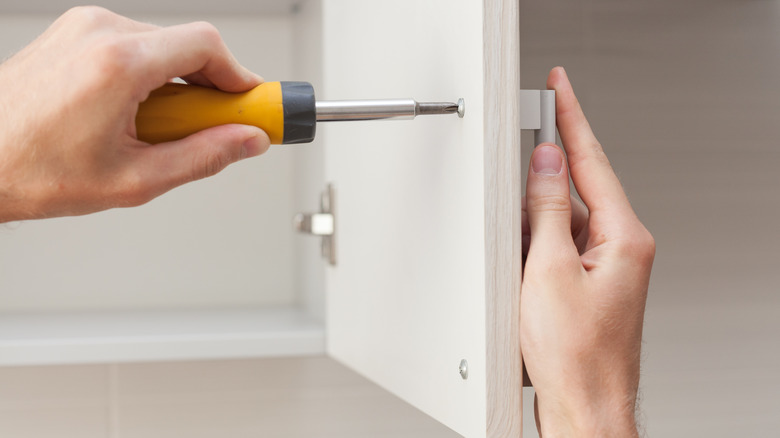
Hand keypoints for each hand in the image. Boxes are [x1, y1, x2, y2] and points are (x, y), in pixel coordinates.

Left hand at [0, 6, 269, 221]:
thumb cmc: (32, 170)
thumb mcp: (136, 179)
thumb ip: (203, 156)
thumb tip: (245, 142)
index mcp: (117, 63)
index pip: (207, 46)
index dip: (241, 77)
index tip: (254, 104)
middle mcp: (99, 32)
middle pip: (187, 45)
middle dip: (210, 88)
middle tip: (213, 128)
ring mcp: (82, 28)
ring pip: (161, 45)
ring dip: (177, 85)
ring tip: (160, 129)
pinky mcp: (73, 34)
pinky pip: (133, 45)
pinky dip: (149, 77)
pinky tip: (135, 114)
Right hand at [521, 67, 654, 436]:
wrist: (583, 406)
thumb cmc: (575, 356)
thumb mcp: (548, 271)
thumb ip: (547, 210)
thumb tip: (547, 164)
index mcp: (625, 238)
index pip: (594, 162)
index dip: (573, 119)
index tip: (561, 89)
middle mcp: (622, 248)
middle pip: (581, 188)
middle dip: (548, 171)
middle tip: (524, 151)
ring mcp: (606, 267)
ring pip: (565, 219)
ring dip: (536, 219)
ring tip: (519, 250)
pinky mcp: (588, 283)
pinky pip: (560, 246)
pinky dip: (537, 244)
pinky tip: (521, 261)